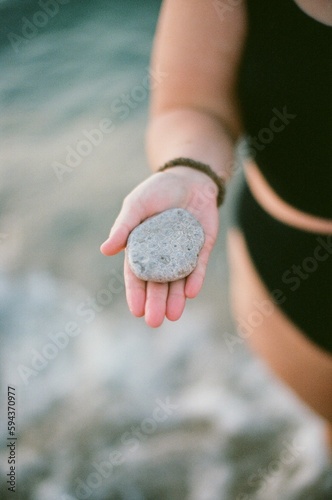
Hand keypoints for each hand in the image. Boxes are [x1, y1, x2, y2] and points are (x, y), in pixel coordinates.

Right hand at [100, 167, 219, 326]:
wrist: (190, 178)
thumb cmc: (157, 190)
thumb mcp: (136, 205)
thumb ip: (123, 227)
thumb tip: (105, 250)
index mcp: (142, 247)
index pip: (137, 274)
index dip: (136, 293)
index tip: (136, 310)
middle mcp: (162, 255)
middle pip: (158, 283)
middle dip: (156, 303)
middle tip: (154, 322)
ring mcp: (182, 253)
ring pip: (178, 280)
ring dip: (175, 298)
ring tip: (173, 315)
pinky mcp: (201, 247)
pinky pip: (198, 266)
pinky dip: (194, 279)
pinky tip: (191, 292)